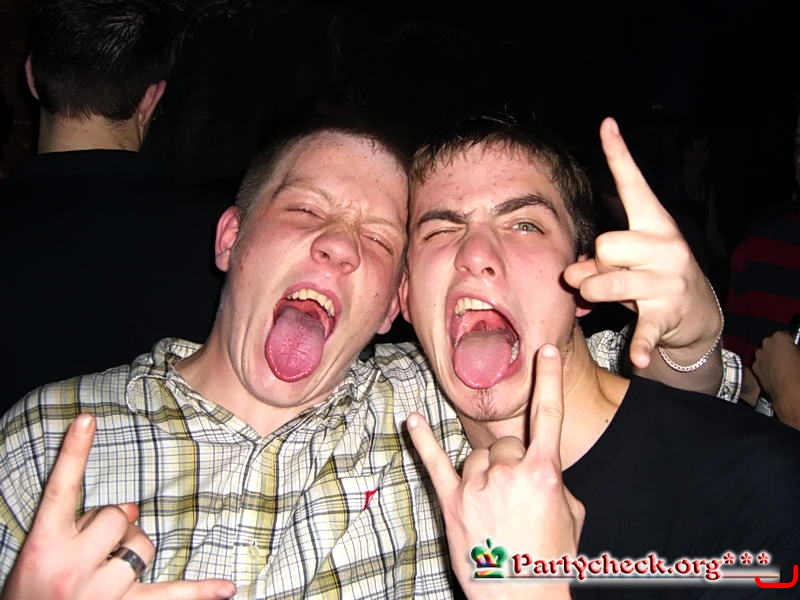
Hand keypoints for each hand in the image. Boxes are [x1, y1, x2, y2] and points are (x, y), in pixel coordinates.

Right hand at [1, 414, 236, 599]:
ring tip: (102, 573)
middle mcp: (69, 567)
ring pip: (142, 547)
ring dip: (132, 552)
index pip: (60, 489)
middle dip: (112, 526)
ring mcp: (98, 592)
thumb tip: (133, 510)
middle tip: (88, 550)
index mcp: (43, 545)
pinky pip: (167, 597)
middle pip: (117, 517)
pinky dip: (198, 592)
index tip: (88, 419)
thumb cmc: (32, 591)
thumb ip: (79, 524)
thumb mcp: (40, 553)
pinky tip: (227, 587)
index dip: (74, 453)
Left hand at [407, 345, 583, 599]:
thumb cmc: (551, 559)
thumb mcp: (572, 514)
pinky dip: (423, 442)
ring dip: (485, 472)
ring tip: (494, 506)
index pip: (547, 416)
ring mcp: (477, 487)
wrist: (523, 598)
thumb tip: (537, 467)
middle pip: (505, 444)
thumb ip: (554, 479)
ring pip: (477, 456)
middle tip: (516, 495)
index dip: (548, 380)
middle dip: (511, 462)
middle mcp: (509, 474)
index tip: (543, 352)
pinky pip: (435, 464)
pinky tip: (412, 421)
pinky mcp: (453, 503)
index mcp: (543, 473)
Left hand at [564, 117, 721, 372]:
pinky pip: (643, 327)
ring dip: (593, 292)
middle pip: (605, 244)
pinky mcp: (666, 313)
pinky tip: (636, 358)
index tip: (605, 124)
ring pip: (605, 282)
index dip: (618, 154)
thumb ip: (598, 254)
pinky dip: (639, 343)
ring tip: (598, 298)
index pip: (632, 184)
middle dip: (589, 263)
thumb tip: (570, 271)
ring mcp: (666, 279)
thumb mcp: (628, 256)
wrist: (695, 313)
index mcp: (653, 223)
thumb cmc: (649, 275)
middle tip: (593, 274)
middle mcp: (664, 245)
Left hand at [753, 331, 799, 429]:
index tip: (796, 348)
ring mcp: (759, 357)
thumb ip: (797, 348)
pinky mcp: (756, 369)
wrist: (790, 393)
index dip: (793, 342)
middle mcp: (765, 345)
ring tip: (787, 368)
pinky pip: (763, 364)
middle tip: (793, 358)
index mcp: (779, 338)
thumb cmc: (799, 374)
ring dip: (774, 358)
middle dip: (782, 349)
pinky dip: (769, 367)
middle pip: (775, 344)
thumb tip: (797, 351)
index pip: (787, 335)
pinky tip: (779, 374)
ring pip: (768, 354)